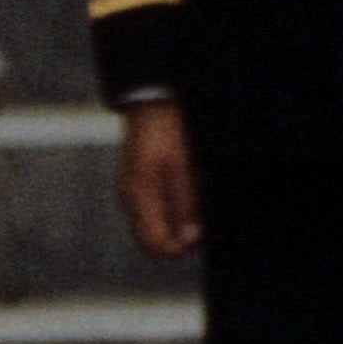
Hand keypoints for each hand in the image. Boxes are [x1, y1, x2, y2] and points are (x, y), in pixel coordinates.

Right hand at [117, 99, 201, 258]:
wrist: (155, 97)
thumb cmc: (170, 127)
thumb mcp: (183, 164)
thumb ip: (185, 202)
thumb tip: (190, 238)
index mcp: (139, 198)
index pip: (157, 246)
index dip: (183, 246)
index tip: (205, 230)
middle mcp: (134, 199)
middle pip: (159, 238)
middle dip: (185, 233)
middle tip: (208, 211)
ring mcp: (138, 190)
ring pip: (163, 223)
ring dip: (185, 217)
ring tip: (202, 192)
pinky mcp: (146, 180)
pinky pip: (163, 206)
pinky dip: (181, 204)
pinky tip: (194, 185)